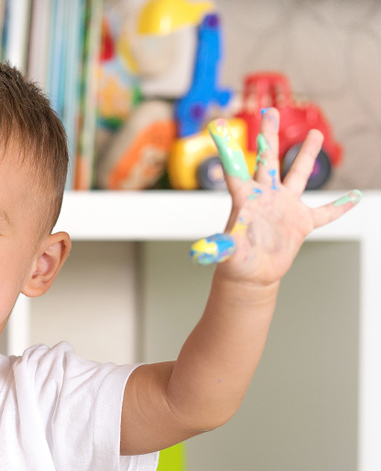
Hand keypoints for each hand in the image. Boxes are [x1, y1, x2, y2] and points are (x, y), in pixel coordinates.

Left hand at [190, 108, 360, 285]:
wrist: (251, 275)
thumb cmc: (235, 263)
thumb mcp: (228, 253)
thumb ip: (218, 248)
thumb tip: (201, 252)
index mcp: (245, 199)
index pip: (235, 169)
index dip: (227, 148)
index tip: (216, 125)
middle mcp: (265, 196)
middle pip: (268, 160)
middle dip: (270, 135)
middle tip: (271, 111)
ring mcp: (285, 207)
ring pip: (298, 175)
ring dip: (306, 155)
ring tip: (315, 134)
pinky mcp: (301, 223)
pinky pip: (325, 212)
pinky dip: (340, 206)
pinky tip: (353, 196)